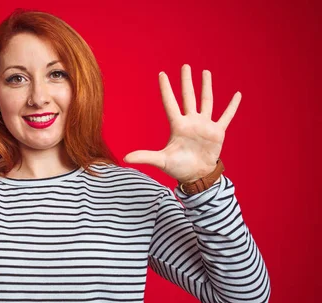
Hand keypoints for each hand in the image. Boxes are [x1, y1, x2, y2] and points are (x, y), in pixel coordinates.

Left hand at [124, 64, 241, 181]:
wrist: (196, 176)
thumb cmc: (178, 168)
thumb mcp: (161, 161)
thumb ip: (144, 156)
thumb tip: (124, 159)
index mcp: (178, 125)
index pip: (170, 103)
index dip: (166, 89)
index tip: (162, 74)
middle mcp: (191, 121)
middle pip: (188, 97)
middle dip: (186, 82)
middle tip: (185, 66)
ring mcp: (205, 125)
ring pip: (206, 101)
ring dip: (206, 87)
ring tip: (205, 72)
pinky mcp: (217, 132)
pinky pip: (226, 116)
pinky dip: (232, 106)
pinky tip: (237, 95)